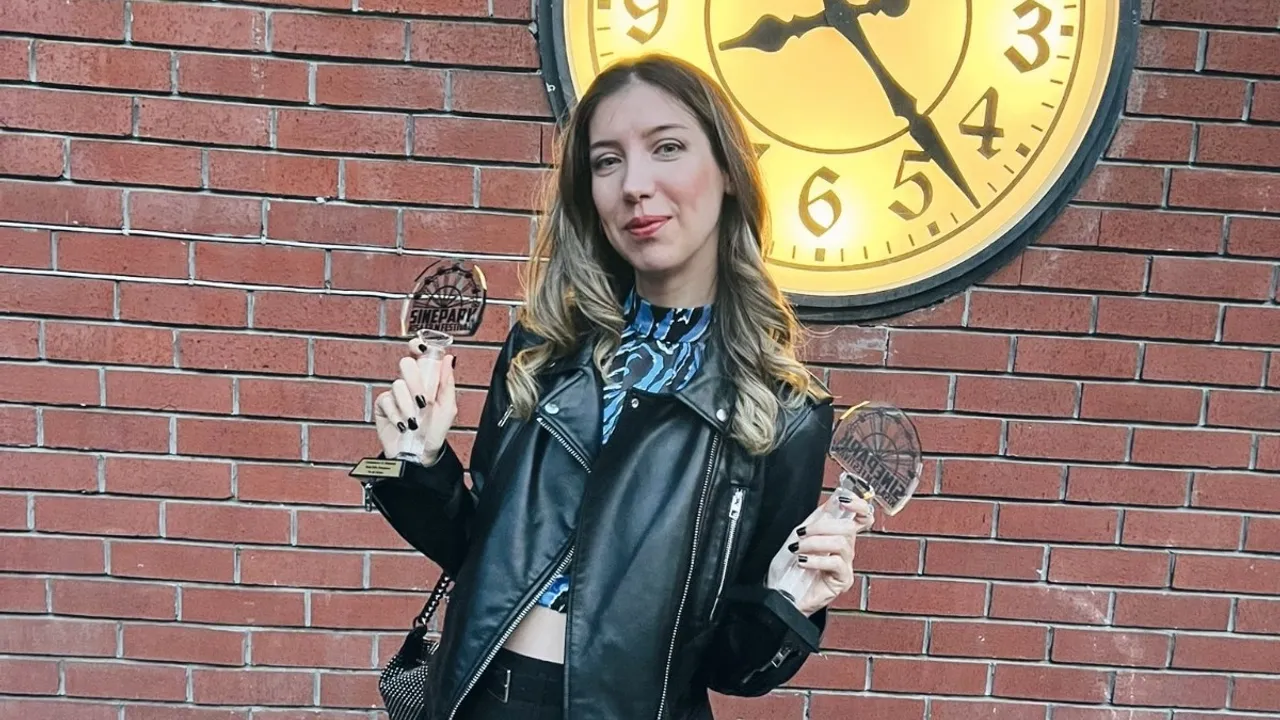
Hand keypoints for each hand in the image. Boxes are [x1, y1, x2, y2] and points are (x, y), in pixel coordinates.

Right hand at [373, 338, 457, 464]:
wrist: (420, 455)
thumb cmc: (435, 432)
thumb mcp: (447, 408)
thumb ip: (447, 383)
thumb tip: (449, 358)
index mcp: (427, 380)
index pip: (420, 356)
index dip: (418, 346)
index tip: (420, 347)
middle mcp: (410, 383)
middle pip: (406, 364)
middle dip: (416, 382)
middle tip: (423, 401)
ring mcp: (395, 394)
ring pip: (398, 384)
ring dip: (408, 404)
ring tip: (414, 421)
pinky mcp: (383, 406)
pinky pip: (386, 400)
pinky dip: (396, 414)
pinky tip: (403, 425)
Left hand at [768, 484, 874, 615]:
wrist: (782, 595)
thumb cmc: (790, 568)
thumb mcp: (801, 536)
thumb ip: (818, 518)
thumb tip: (833, 498)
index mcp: (839, 536)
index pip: (862, 517)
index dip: (859, 506)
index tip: (844, 499)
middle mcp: (846, 550)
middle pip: (849, 528)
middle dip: (822, 526)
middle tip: (801, 533)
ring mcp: (846, 566)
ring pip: (842, 543)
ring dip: (815, 542)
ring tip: (797, 548)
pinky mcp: (843, 581)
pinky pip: (836, 563)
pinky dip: (816, 559)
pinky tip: (802, 562)